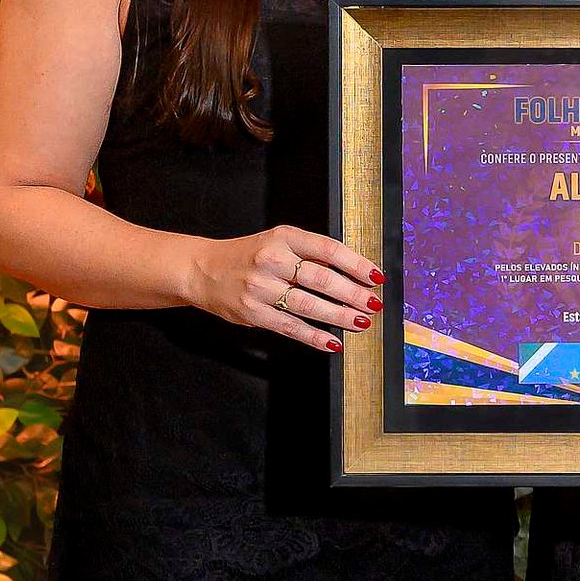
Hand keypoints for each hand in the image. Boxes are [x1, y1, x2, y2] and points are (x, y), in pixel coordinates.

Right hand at [186, 223, 382, 350]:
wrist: (203, 270)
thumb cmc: (249, 256)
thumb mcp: (278, 242)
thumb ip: (311, 254)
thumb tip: (353, 273)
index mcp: (283, 238)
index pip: (327, 249)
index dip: (355, 264)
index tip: (375, 276)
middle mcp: (272, 260)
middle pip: (321, 279)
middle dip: (352, 294)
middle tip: (373, 304)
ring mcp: (261, 288)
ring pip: (308, 305)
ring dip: (339, 316)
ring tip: (360, 322)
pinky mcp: (254, 313)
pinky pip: (290, 327)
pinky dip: (314, 337)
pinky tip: (332, 342)